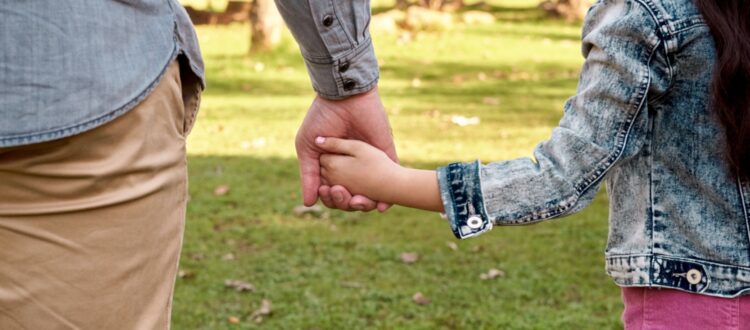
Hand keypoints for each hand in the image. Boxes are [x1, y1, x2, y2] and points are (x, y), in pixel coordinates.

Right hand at [295, 87, 397, 210]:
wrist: (344, 98)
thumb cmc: (322, 119)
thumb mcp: (308, 148)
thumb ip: (308, 175)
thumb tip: (308, 203)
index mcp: (332, 166)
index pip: (332, 193)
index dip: (329, 198)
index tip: (327, 192)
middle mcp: (351, 168)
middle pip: (350, 198)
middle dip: (344, 202)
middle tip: (340, 194)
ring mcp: (369, 163)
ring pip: (369, 195)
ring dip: (363, 205)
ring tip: (356, 202)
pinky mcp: (386, 156)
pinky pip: (390, 181)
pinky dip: (388, 199)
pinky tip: (382, 207)